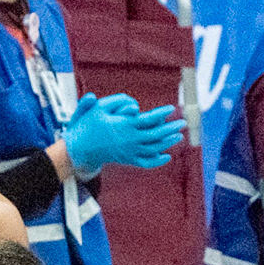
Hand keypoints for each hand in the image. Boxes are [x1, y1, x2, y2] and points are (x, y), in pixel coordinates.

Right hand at [61, 93, 186, 174]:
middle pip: (156, 135)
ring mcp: (130, 152)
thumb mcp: (98, 108)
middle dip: (171, 128)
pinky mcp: (128, 160)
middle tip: (184, 122)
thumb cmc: (89, 125)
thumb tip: (133, 104)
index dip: (161, 114)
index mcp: (124, 126)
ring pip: (154, 148)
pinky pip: (146, 162)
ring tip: (179, 136)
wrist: (80, 149)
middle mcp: (130, 140)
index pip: (148, 120)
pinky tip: (167, 156)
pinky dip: (157, 161)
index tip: (172, 109)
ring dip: (168, 142)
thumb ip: (116, 102)